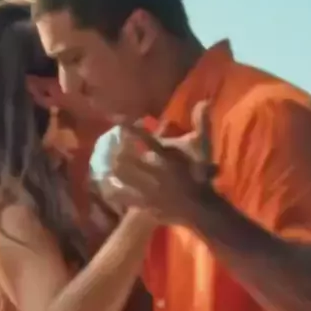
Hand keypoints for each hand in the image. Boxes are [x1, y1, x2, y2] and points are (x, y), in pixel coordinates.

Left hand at [104, 102, 216, 224]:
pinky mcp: (141, 204)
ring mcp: (145, 189)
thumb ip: (202, 124)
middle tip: (113, 145)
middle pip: (125, 157)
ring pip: (120, 175)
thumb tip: (203, 101)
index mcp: (165, 156)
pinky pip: (120, 196)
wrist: (200, 209)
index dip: (129, 128)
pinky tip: (106, 184)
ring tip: (108, 162)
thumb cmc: (200, 176)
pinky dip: (111, 188)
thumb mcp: (204, 148)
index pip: (144, 138)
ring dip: (112, 167)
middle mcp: (152, 171)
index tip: (118, 119)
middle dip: (117, 150)